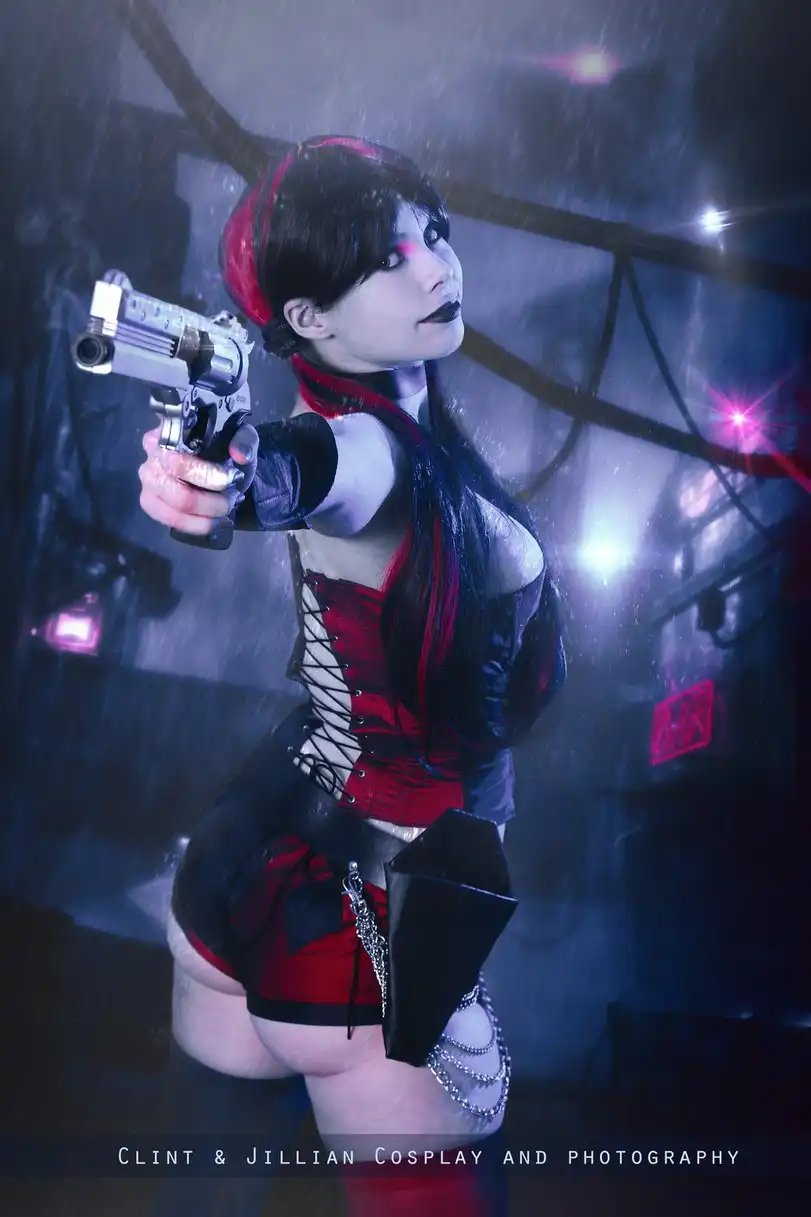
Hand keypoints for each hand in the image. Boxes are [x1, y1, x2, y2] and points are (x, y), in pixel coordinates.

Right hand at [138, 423, 258, 535]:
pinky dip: (195, 525)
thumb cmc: (224, 446)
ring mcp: (148, 478)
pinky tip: (210, 521)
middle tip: (232, 499)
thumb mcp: (239, 437)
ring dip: (206, 516)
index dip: (208, 475)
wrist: (218, 461)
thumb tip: (240, 455)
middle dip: (212, 502)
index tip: (232, 479)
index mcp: (171, 430)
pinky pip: (169, 520)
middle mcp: (152, 452)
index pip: (181, 458)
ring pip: (175, 508)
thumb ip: (244, 441)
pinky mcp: (149, 500)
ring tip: (224, 511)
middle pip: (179, 491)